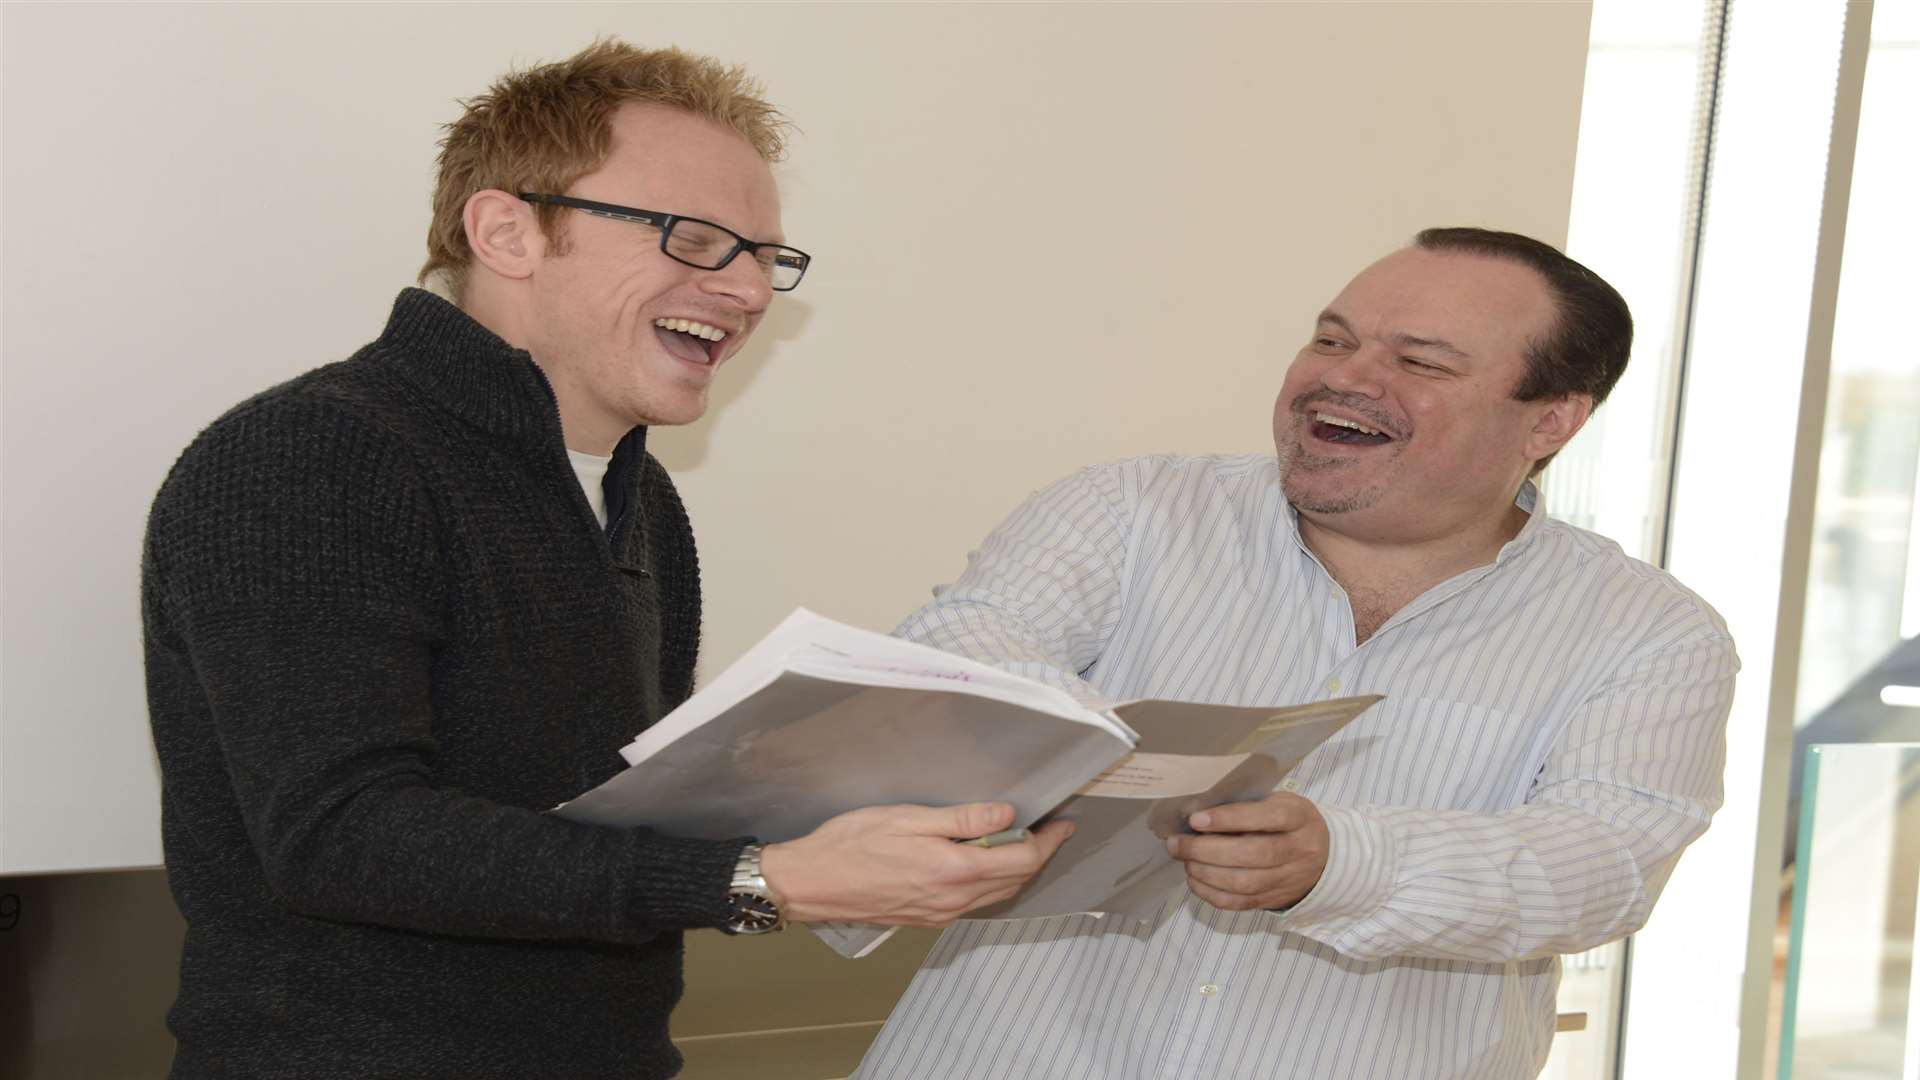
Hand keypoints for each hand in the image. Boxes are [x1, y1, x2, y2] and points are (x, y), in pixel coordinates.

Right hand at [760, 802, 1073, 926]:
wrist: (811, 884)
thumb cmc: (851, 845)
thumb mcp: (908, 818)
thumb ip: (962, 820)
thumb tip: (1006, 815)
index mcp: (954, 871)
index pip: (1021, 860)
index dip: (1047, 841)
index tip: (1063, 824)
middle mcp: (953, 900)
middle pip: (1015, 881)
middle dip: (1038, 855)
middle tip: (1050, 830)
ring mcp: (940, 914)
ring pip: (996, 896)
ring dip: (1017, 872)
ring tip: (1024, 844)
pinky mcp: (926, 918)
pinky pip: (974, 903)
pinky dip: (992, 884)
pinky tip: (985, 865)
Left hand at [1164, 791, 1327, 910]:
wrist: (1326, 857)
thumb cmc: (1289, 821)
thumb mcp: (1278, 802)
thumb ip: (1247, 805)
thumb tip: (1198, 810)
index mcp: (1299, 818)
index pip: (1268, 817)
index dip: (1230, 819)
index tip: (1196, 819)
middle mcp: (1298, 850)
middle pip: (1253, 854)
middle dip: (1207, 850)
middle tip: (1178, 843)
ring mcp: (1289, 879)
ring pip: (1245, 883)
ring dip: (1206, 873)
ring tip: (1185, 861)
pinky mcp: (1276, 899)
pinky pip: (1241, 903)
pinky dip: (1212, 894)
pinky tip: (1195, 880)